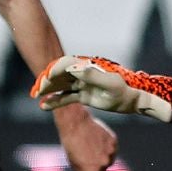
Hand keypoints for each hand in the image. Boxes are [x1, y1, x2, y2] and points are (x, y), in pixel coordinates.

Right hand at [31, 54, 171, 123]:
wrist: (134, 100)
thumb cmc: (124, 91)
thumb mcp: (109, 84)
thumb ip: (91, 76)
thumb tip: (73, 68)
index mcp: (88, 67)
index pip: (66, 64)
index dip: (54, 69)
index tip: (45, 79)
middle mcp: (83, 73)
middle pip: (60, 74)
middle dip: (47, 80)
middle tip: (37, 90)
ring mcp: (82, 84)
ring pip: (61, 85)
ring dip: (48, 89)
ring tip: (36, 96)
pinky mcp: (84, 95)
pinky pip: (66, 96)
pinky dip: (55, 100)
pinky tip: (43, 106)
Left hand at [55, 106, 117, 170]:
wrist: (75, 123)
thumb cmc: (71, 144)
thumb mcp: (73, 163)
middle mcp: (104, 164)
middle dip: (95, 165)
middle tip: (86, 153)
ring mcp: (111, 152)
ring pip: (109, 159)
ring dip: (103, 155)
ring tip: (91, 145)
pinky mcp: (114, 142)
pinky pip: (112, 148)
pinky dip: (106, 145)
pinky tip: (96, 138)